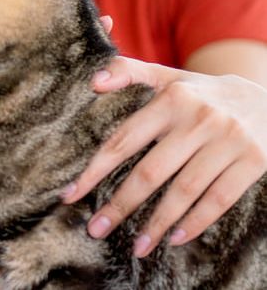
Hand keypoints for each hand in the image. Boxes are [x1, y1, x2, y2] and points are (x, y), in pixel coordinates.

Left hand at [60, 56, 266, 257]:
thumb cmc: (203, 94)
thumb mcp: (168, 76)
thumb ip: (128, 71)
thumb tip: (93, 81)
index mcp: (171, 99)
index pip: (124, 140)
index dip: (95, 171)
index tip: (70, 196)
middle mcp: (198, 120)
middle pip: (150, 172)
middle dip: (120, 205)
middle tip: (96, 229)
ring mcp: (228, 141)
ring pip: (184, 191)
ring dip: (157, 222)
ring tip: (137, 246)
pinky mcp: (254, 161)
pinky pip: (220, 199)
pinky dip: (196, 222)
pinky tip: (174, 239)